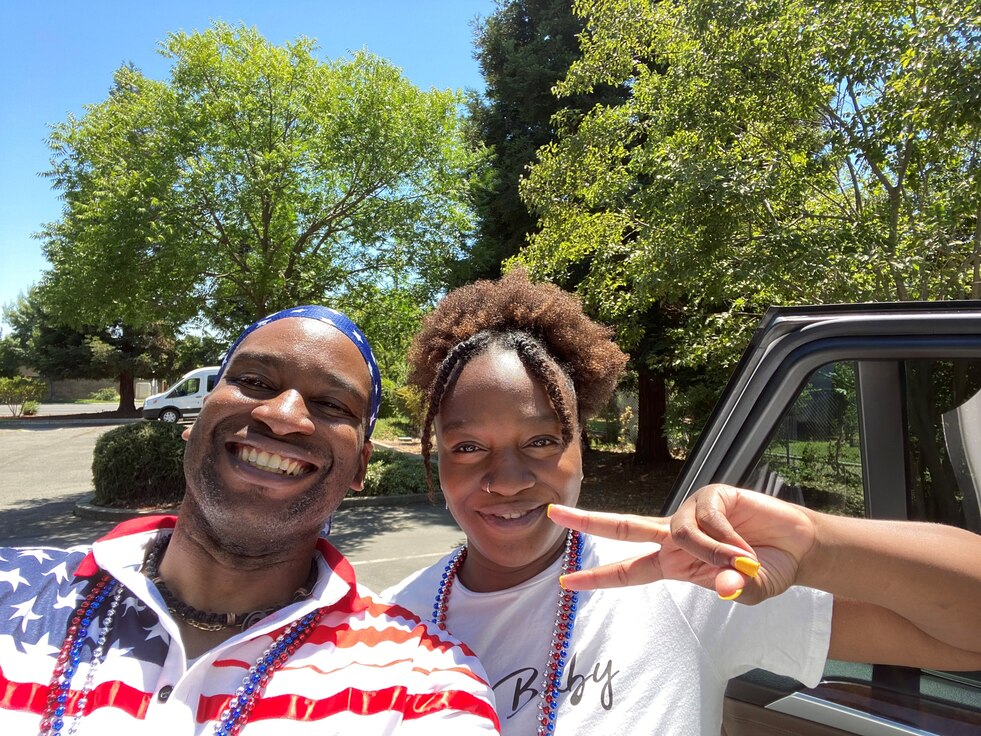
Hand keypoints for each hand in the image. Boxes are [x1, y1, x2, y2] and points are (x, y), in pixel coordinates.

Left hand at [548, 484, 817, 602]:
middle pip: (623, 527)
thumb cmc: (767, 571)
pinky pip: (708, 520)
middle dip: (587, 521)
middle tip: (552, 514)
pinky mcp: (711, 495)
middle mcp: (675, 536)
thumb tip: (723, 585)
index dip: (597, 576)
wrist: (799, 547)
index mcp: (673, 563)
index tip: (563, 582)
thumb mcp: (750, 591)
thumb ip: (735, 590)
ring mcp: (691, 513)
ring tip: (744, 562)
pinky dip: (728, 539)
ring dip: (713, 552)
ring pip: (682, 533)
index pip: (627, 571)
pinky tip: (747, 544)